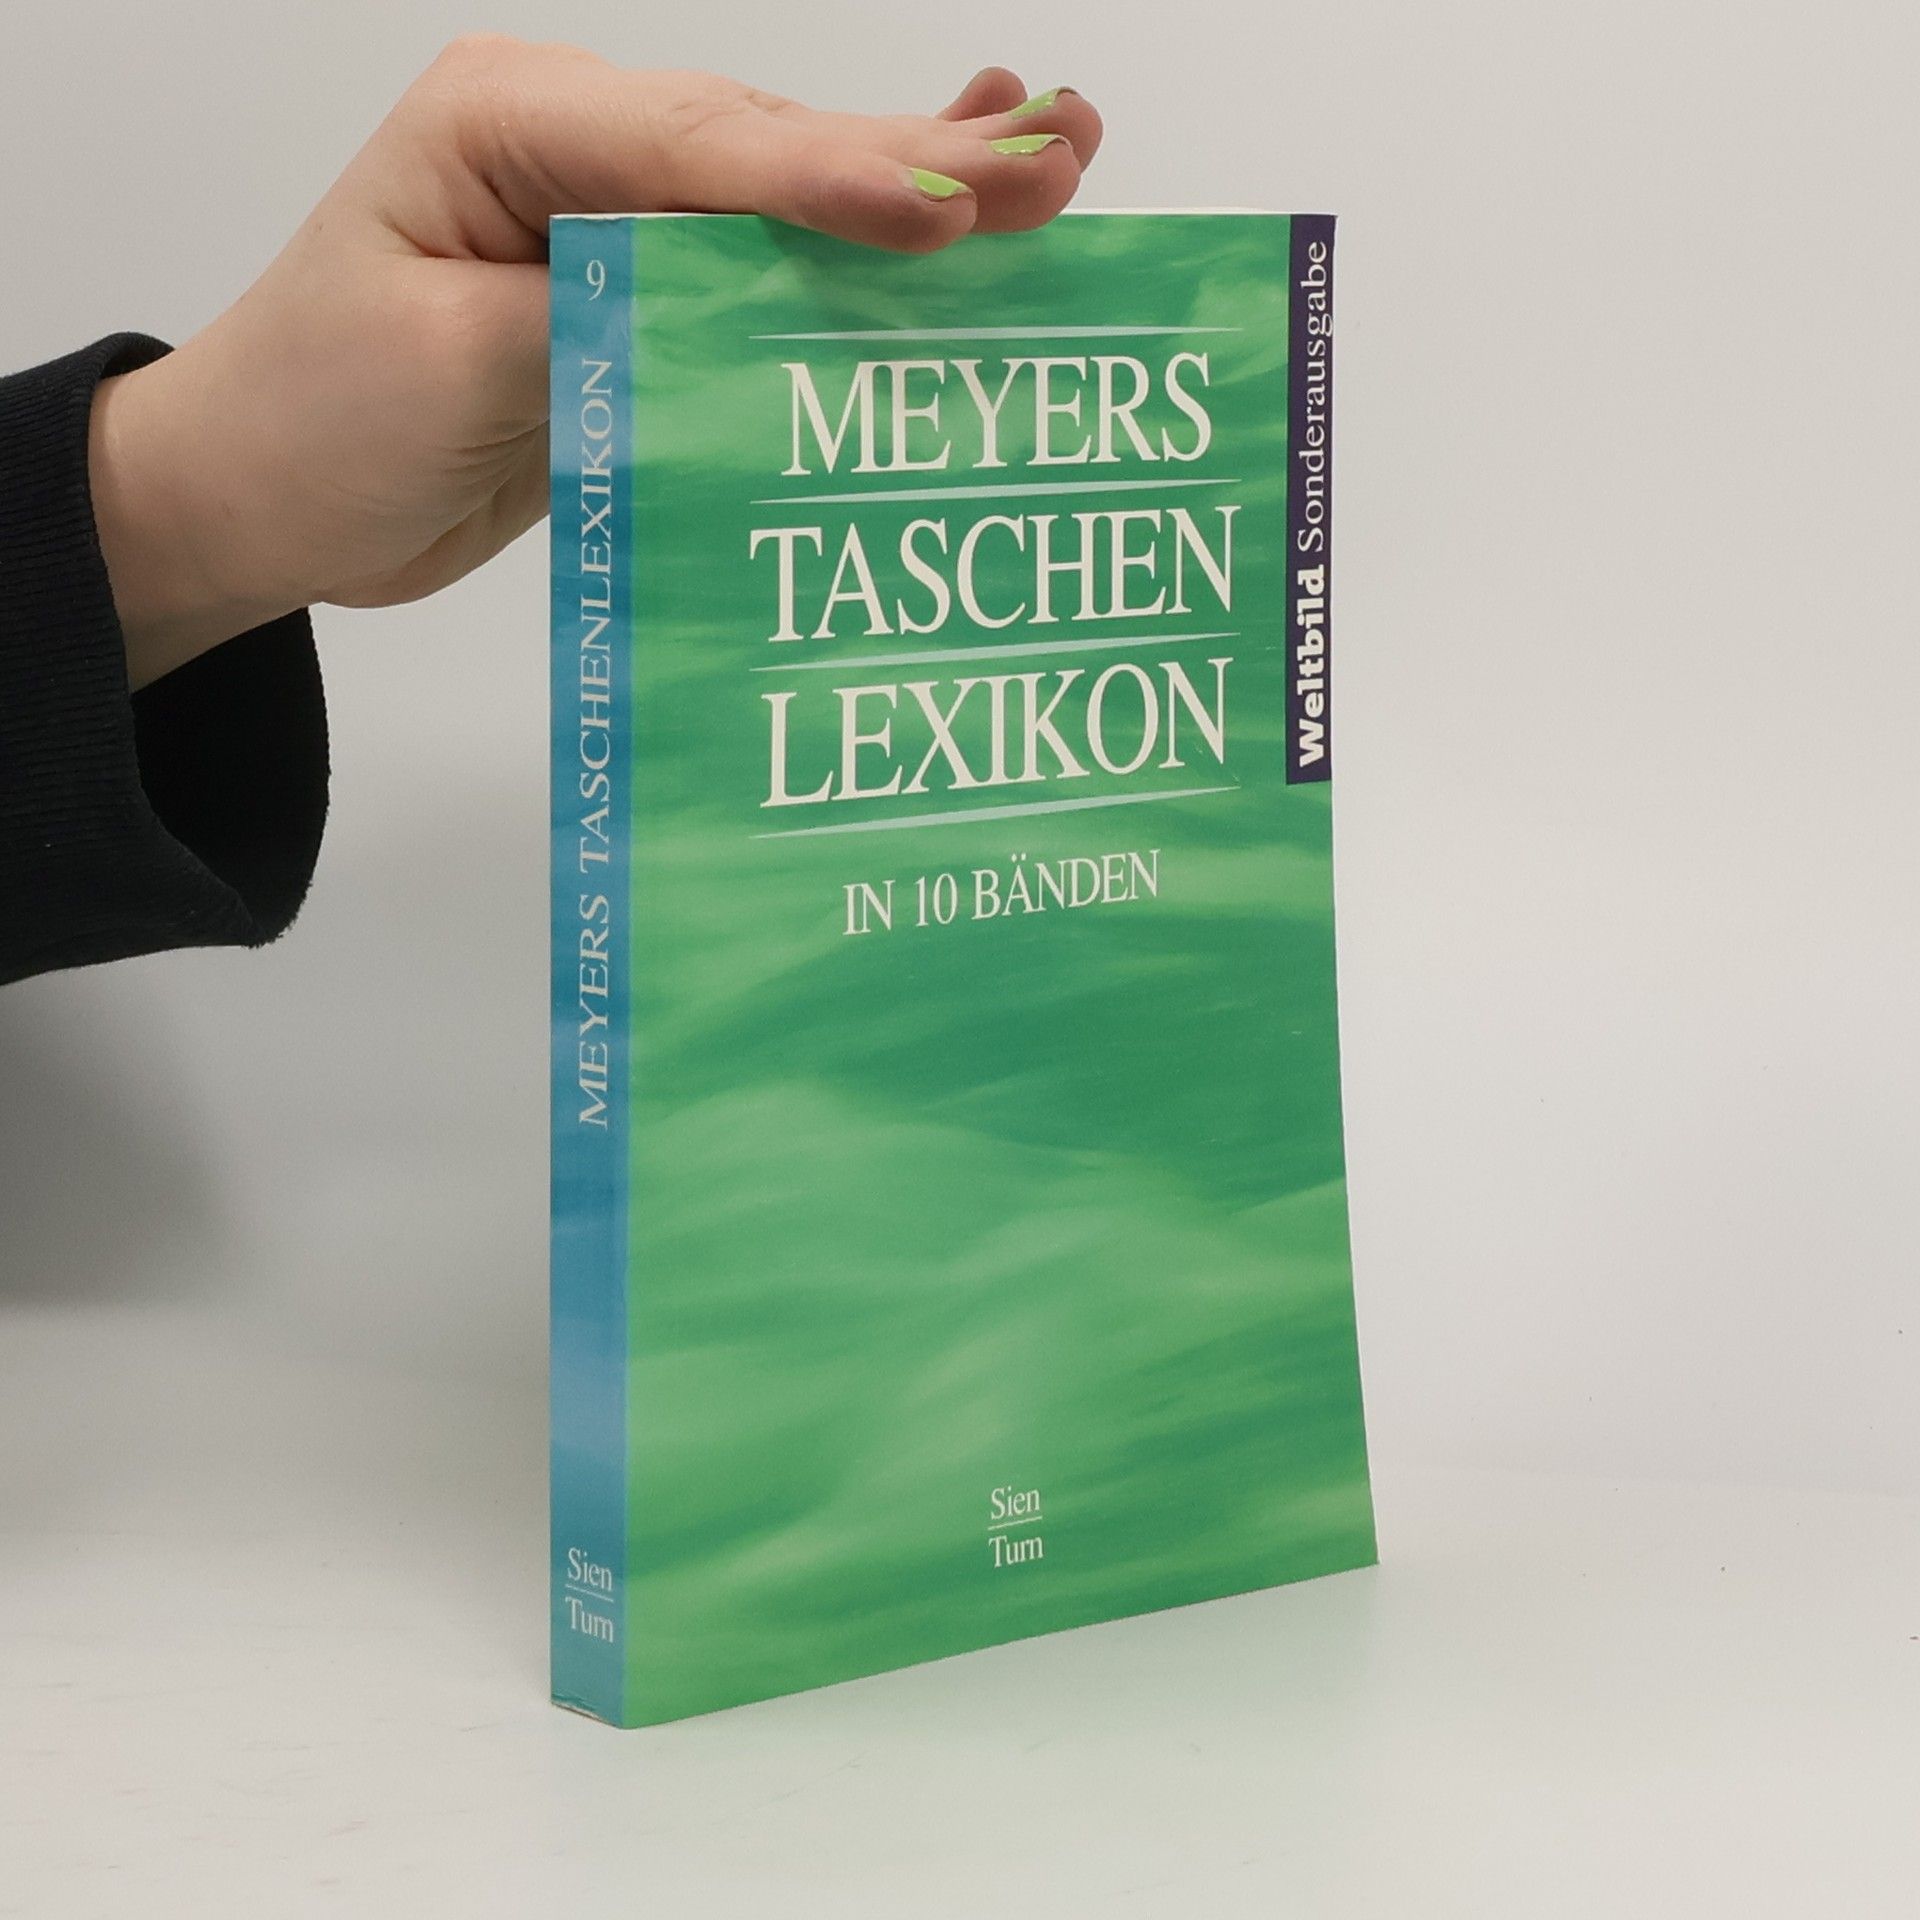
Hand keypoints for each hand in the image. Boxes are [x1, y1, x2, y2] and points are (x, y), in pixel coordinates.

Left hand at [88, 41, 1102, 687]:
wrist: (266, 500)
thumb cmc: (319, 420)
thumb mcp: (450, 364)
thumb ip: (605, 317)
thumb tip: (753, 301)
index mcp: (512, 125)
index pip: (701, 150)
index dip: (834, 181)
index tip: (952, 211)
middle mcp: (579, 150)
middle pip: (773, 151)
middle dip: (922, 162)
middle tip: (1063, 156)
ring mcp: (618, 222)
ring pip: (792, 203)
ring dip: (923, 189)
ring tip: (1054, 156)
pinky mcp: (643, 303)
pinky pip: (769, 274)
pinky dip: (863, 254)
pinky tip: (948, 206)